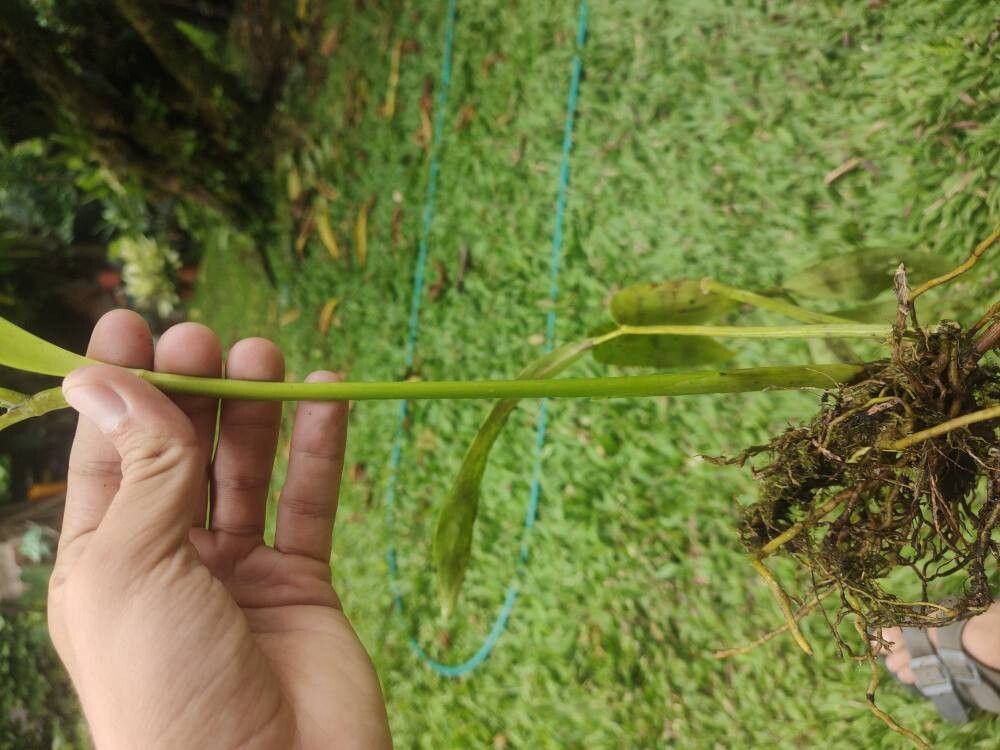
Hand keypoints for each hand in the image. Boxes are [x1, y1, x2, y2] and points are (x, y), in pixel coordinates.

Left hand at [48, 310, 390, 749]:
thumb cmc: (167, 683)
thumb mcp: (133, 565)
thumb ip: (143, 468)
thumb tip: (107, 377)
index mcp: (104, 561)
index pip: (105, 455)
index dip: (117, 388)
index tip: (132, 321)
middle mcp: (168, 560)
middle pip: (179, 453)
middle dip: (189, 391)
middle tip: (205, 338)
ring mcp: (239, 573)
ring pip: (246, 471)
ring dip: (254, 410)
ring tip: (263, 353)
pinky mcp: (303, 585)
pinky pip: (311, 504)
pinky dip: (319, 449)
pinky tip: (323, 395)